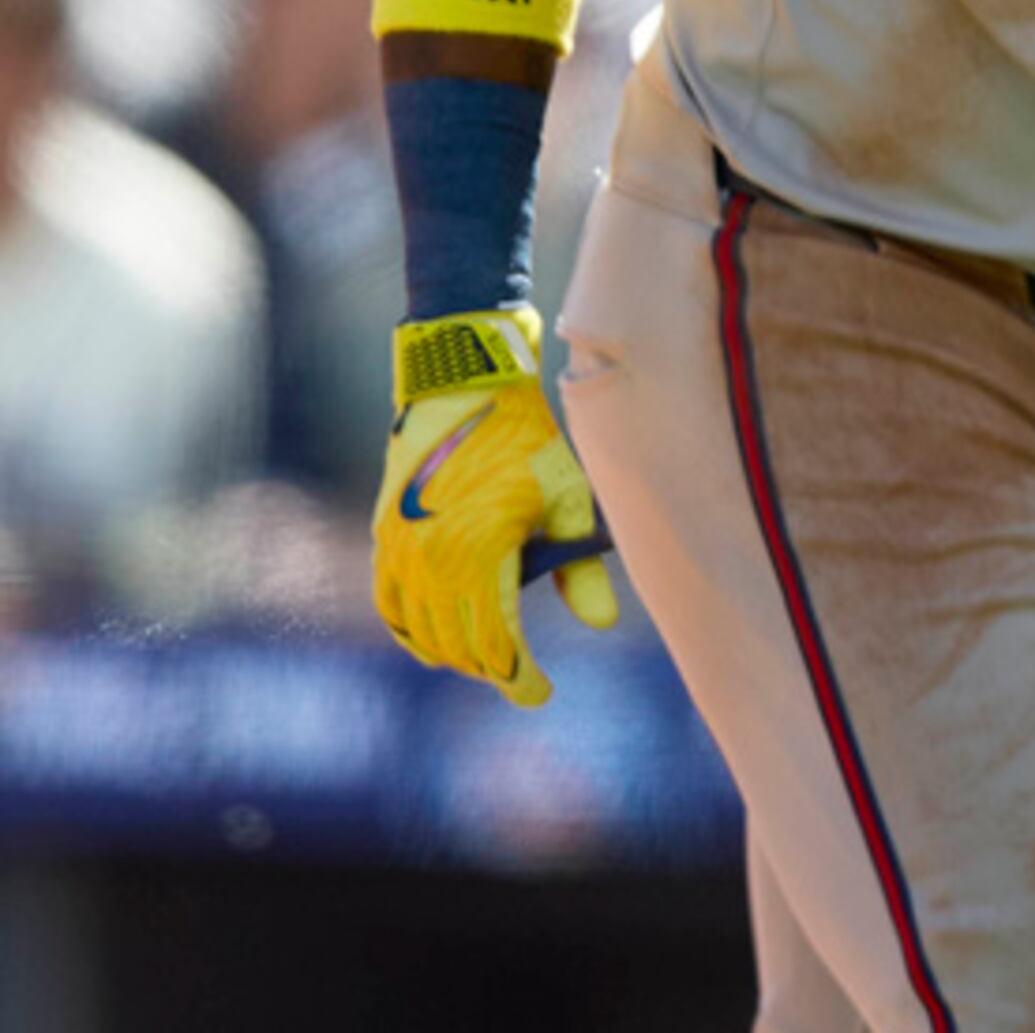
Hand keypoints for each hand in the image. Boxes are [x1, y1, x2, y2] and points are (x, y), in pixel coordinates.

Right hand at [371, 307, 619, 706]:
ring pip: (420, 635)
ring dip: (454, 654)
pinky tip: (435, 637)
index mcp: (479, 558)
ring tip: (489, 657)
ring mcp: (399, 553)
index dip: (520, 680)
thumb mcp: (568, 498)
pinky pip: (390, 606)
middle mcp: (431, 564)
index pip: (497, 647)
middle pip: (460, 649)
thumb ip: (583, 567)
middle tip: (522, 676)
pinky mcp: (383, 539)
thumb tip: (601, 624)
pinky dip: (411, 630)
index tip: (540, 695)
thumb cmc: (526, 440)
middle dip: (494, 670)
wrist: (462, 388)